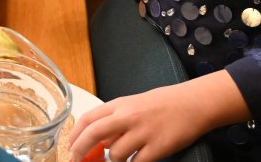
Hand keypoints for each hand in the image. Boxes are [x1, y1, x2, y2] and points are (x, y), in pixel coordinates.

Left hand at [68, 73, 247, 161]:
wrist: (191, 104)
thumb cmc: (161, 105)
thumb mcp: (132, 106)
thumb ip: (114, 121)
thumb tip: (97, 141)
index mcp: (118, 105)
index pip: (87, 119)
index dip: (74, 135)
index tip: (69, 147)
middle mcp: (127, 116)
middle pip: (93, 134)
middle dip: (80, 150)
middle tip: (76, 160)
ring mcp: (142, 132)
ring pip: (115, 153)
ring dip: (115, 159)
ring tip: (125, 155)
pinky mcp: (157, 147)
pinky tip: (138, 159)